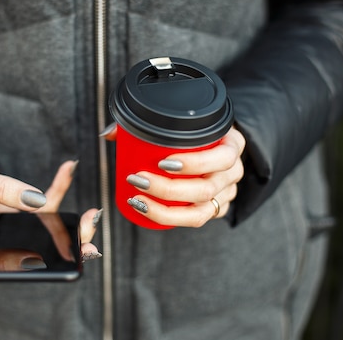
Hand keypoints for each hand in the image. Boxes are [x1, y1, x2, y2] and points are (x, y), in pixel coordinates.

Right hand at [0, 154, 99, 266]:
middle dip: (61, 248)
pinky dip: (57, 188)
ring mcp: (9, 226)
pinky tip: (68, 170)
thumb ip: (1, 188)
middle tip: (87, 248)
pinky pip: (42, 204)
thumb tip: (36, 200)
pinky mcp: (18, 211)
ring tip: (92, 217)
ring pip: (43, 230)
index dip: (17, 267)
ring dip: (70, 225)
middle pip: (28, 251)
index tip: (44, 262)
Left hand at [104, 125, 245, 227]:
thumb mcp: (184, 122)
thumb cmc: (195, 134)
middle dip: (168, 188)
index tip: (162, 161)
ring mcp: (227, 194)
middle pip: (206, 188)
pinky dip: (169, 218)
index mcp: (233, 145)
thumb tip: (109, 133)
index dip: (194, 163)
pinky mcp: (217, 210)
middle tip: (138, 179)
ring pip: (201, 211)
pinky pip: (196, 220)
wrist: (217, 146)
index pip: (221, 158)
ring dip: (165, 210)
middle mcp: (233, 172)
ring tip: (137, 199)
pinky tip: (147, 211)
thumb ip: (146, 122)